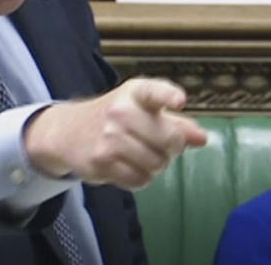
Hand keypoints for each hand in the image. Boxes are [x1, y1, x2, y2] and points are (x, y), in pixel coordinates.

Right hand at [23, 78, 207, 189]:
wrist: (68, 131)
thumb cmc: (114, 118)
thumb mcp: (143, 110)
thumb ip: (175, 122)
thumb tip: (202, 138)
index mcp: (135, 93)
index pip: (153, 91)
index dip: (168, 96)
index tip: (179, 100)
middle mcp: (121, 112)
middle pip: (169, 140)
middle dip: (172, 148)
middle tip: (161, 146)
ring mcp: (109, 138)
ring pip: (156, 164)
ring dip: (156, 165)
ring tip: (142, 156)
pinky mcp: (101, 161)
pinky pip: (140, 180)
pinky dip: (141, 178)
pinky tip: (130, 166)